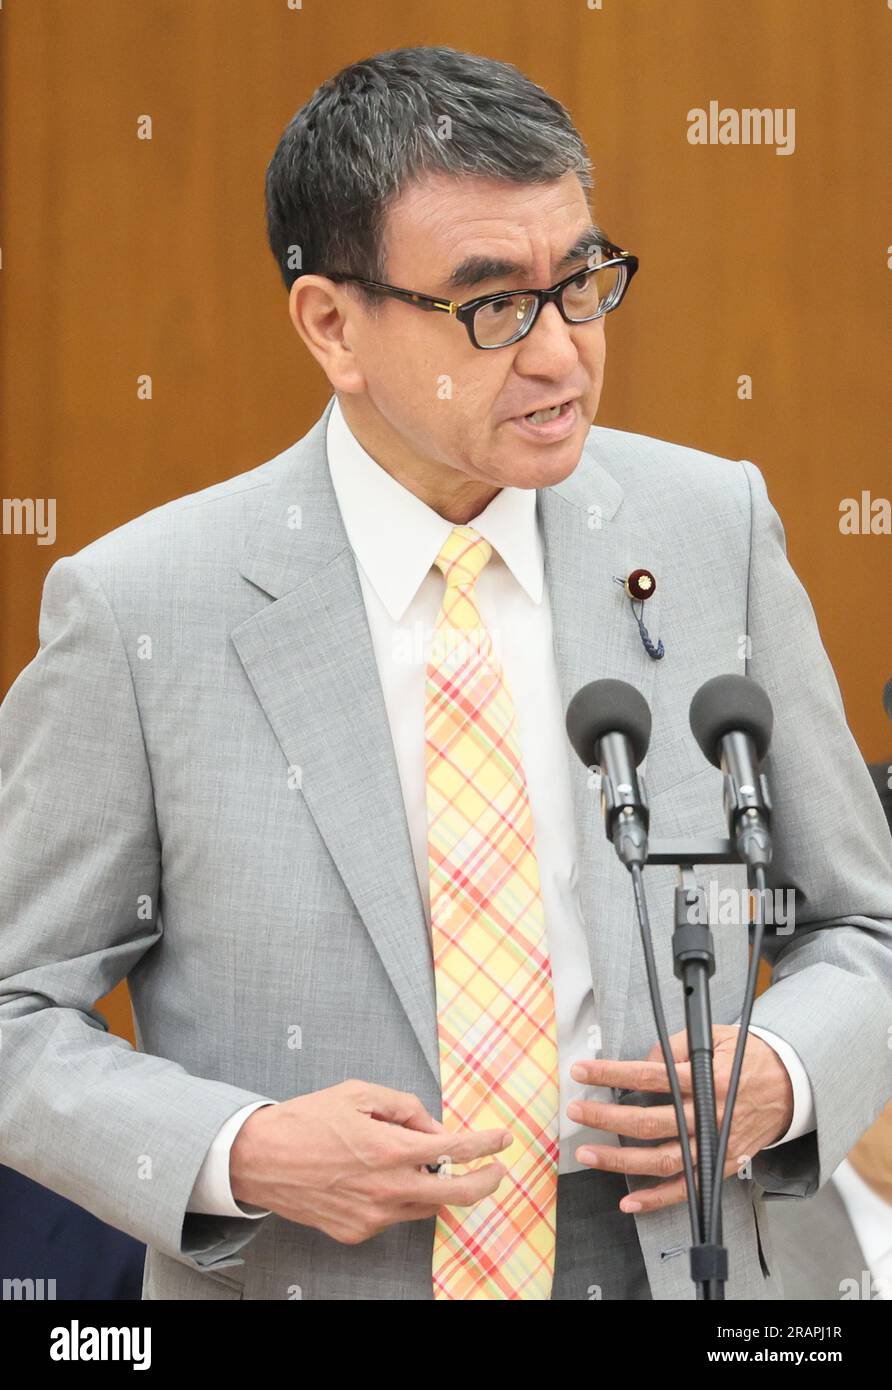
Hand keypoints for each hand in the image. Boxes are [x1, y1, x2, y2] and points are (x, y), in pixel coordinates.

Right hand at [229, 1079, 512, 1243]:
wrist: (259, 1159)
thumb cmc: (306, 1121)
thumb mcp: (358, 1093)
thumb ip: (403, 1107)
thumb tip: (433, 1127)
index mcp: (389, 1149)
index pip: (454, 1150)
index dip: (486, 1144)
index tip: (503, 1139)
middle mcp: (386, 1189)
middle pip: (456, 1195)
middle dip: (484, 1181)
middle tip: (494, 1170)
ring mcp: (372, 1216)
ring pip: (424, 1206)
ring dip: (433, 1186)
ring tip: (416, 1163)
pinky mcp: (357, 1232)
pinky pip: (393, 1215)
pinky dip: (397, 1196)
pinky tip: (374, 1178)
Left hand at [567, 1025, 793, 1213]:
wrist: (791, 1087)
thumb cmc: (750, 1058)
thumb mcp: (716, 1038)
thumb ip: (676, 1047)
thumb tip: (644, 1061)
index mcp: (709, 1079)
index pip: (651, 1075)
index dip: (612, 1073)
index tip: (583, 1072)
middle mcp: (710, 1115)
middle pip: (650, 1122)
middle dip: (606, 1117)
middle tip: (577, 1111)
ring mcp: (715, 1145)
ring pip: (662, 1161)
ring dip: (620, 1159)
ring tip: (589, 1153)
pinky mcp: (720, 1165)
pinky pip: (685, 1188)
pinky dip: (656, 1199)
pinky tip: (629, 1201)